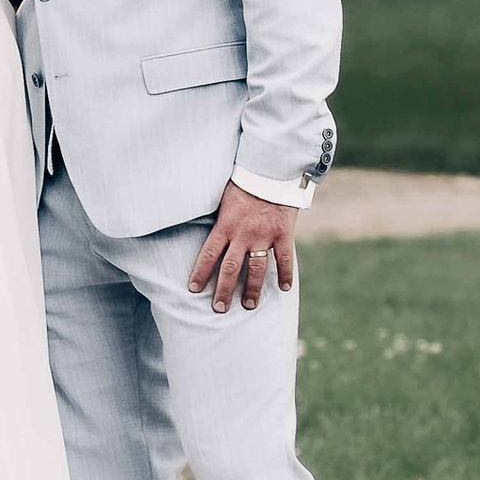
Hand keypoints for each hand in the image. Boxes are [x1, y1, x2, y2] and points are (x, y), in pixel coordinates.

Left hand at [190, 186, 297, 313]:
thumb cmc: (243, 182)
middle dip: (224, 291)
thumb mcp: (222, 198)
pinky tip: (284, 288)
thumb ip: (217, 217)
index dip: (200, 274)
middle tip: (219, 309)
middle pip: (230, 269)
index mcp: (225, 226)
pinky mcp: (283, 234)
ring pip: (256, 269)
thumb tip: (197, 224)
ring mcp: (264, 236)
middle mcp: (243, 234)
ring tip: (249, 305)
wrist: (270, 170)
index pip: (208, 255)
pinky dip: (285, 275)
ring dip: (253, 290)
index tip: (194, 289)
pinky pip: (284, 259)